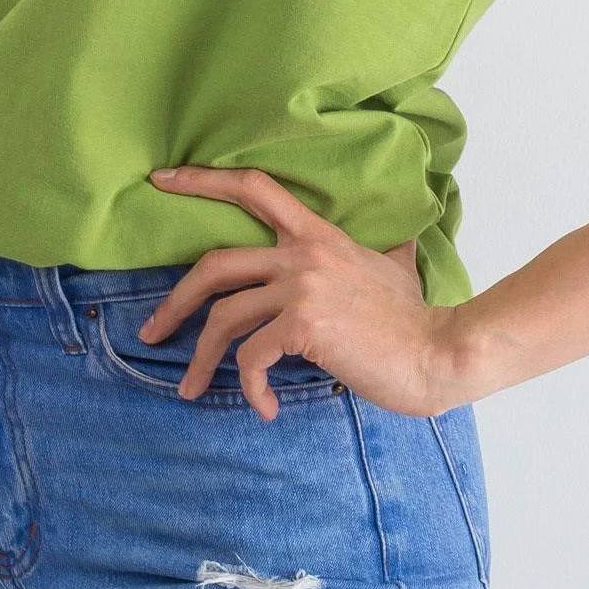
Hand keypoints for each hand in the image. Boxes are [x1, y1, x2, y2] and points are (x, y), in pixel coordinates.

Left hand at [142, 163, 463, 419]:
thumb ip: (383, 248)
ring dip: (200, 359)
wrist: (438, 351)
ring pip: (223, 318)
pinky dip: (249, 388)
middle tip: (151, 332)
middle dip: (173, 301)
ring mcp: (301, 287)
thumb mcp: (395, 265)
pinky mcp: (304, 326)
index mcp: (318, 234)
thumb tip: (401, 239)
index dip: (202, 180)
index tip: (162, 180)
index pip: (253, 187)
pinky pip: (252, 358)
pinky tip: (264, 408)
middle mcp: (303, 254)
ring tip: (191, 390)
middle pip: (215, 264)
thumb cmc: (414, 317)